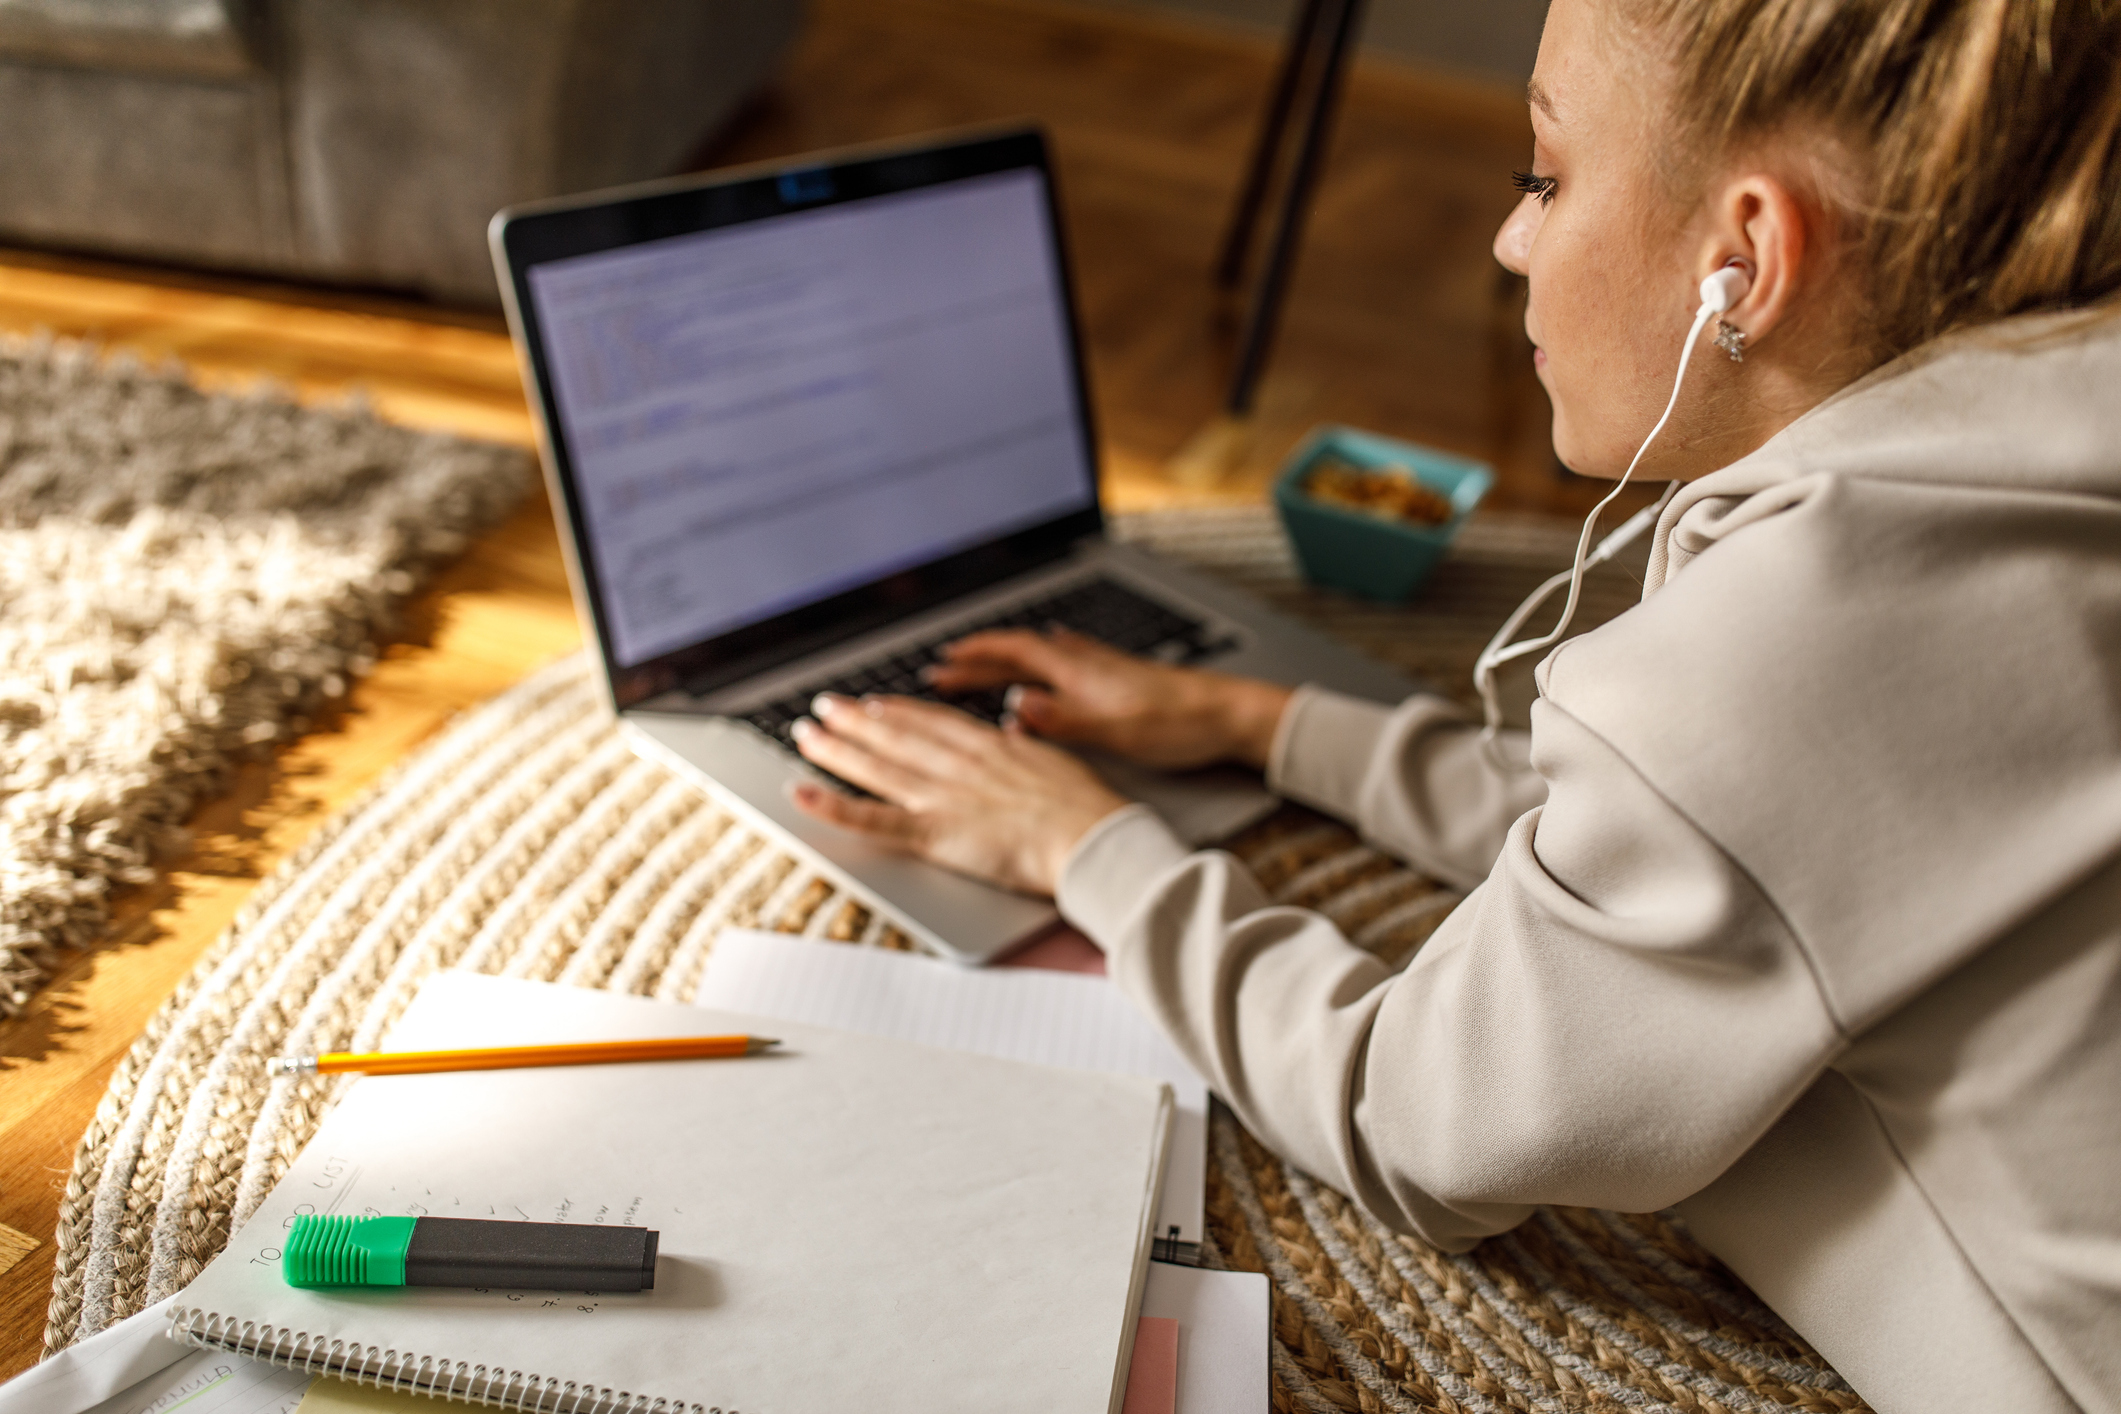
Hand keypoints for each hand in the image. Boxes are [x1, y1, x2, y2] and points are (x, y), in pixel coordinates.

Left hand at [788, 693, 1128, 896]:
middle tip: (826, 708)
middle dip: (856, 721)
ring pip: (877, 767)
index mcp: (990, 746)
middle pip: (896, 735)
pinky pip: (872, 819)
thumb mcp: (1056, 764)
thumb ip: (1025, 757)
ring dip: (836, 749)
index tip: (876, 704)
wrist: (1092, 836)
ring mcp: (943, 796)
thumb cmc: (1088, 809)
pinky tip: (801, 794)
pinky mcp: (934, 832)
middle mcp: (958, 764)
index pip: (932, 722)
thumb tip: (1015, 747)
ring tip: (807, 735)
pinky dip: (832, 807)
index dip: (899, 711)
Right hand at [924, 627, 1292, 770]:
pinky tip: (1053, 659)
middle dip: (980, 661)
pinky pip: (1067, 663)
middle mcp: (1087, 663)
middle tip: (944, 670)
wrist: (1230, 715)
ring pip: (1042, 658)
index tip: (943, 661)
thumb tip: (1015, 708)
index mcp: (1079, 672)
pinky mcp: (1119, 679)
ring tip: (981, 670)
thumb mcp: (1117, 730)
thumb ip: (1063, 719)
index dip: (976, 655)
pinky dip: (1046, 663)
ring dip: (1008, 663)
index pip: (1014, 652)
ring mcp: (1104, 669)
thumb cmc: (1179, 725)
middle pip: (1021, 654)